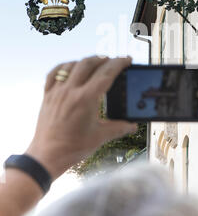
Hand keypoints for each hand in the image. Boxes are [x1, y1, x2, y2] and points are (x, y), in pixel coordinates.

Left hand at [26, 56, 136, 179]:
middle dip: (104, 59)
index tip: (127, 59)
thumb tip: (133, 125)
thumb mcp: (100, 137)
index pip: (106, 73)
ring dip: (86, 61)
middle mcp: (70, 91)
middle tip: (114, 61)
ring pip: (72, 65)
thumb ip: (119, 128)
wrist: (47, 156)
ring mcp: (57, 91)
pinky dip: (65, 66)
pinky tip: (71, 67)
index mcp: (86, 99)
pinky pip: (54, 73)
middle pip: (89, 64)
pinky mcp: (47, 95)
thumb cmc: (73, 148)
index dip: (119, 63)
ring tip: (96, 62)